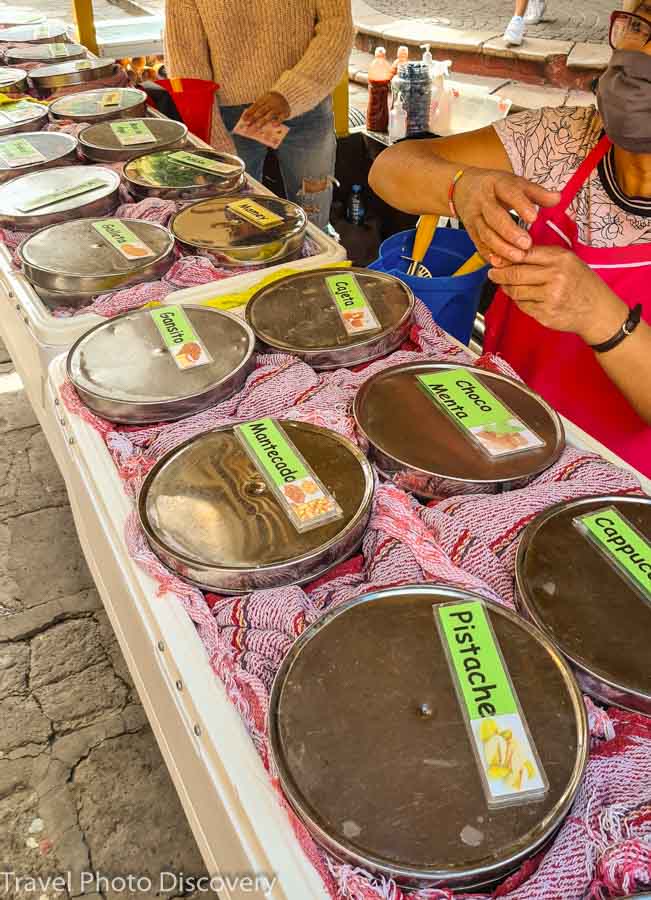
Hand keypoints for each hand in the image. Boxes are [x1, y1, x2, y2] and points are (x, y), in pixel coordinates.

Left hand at [242, 91, 289, 127]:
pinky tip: (274, 125)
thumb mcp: (266, 99)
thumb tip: (250, 117)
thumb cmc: (274, 99)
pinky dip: (278, 121)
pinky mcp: (285, 112)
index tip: (244, 119)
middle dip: (254, 118)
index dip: (249, 112)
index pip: (255, 106)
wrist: (288, 93)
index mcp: (264, 99)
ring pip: (269, 114)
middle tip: (248, 125)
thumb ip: (259, 107)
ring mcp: (278, 107)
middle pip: (261, 111)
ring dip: (263, 120)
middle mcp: (270, 103)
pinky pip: (281, 117)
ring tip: (257, 127)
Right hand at [454, 168, 560, 266]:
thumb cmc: (495, 187)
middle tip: (526, 244)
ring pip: (486, 234)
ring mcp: (474, 217)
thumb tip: (557, 198)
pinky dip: (489, 255)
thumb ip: (537, 193)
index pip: (509, 193)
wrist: (463, 188)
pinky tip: (500, 263)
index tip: (533, 218)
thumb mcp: (515, 183)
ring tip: (518, 257)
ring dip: (501, 247)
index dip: (521, 205)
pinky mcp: (470, 231)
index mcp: (497, 184)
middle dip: (510, 232)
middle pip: (494, 217)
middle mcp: (483, 201)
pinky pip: (479, 245)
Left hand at [487, 245, 627, 343]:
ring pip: (516, 291)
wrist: (598, 311)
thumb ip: (542, 257)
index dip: (506, 257)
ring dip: (508, 289)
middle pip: (516, 274)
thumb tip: (510, 255)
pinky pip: (523, 306)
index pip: (525, 254)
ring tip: (507, 286)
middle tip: (492, 273)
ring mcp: (550, 297)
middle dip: (499, 274)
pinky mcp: (545, 314)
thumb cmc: (582, 284)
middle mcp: (556, 277)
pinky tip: (524, 298)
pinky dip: (519, 302)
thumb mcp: (568, 262)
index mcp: (560, 259)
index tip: (495, 258)